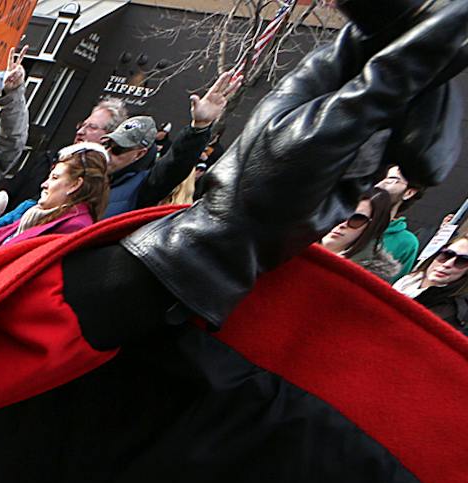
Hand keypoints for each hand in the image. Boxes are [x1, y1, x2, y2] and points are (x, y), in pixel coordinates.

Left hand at [0, 44, 28, 85]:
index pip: (10, 59)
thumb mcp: (6, 80)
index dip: (11, 54)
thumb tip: (16, 70)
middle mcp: (16, 67)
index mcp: (10, 67)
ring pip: (19, 70)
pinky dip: (17, 78)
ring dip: (15, 76)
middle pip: (20, 58)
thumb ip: (10, 75)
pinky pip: (21, 75)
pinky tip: (15, 80)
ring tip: (12, 80)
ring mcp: (20, 70)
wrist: (12, 87)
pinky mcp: (23, 73)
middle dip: (23, 52)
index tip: (13, 48)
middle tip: (27, 46)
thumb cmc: (7, 83)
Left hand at [123, 0, 467, 326]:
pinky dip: (424, 156)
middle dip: (429, 109)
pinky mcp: (375, 145)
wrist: (250, 239)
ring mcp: (366, 116)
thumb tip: (438, 28)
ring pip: (425, 106)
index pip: (395, 29)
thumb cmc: (265, 184)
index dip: (427, 42)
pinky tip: (416, 172)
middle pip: (421, 71)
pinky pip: (419, 137)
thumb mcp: (331, 128)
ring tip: (416, 168)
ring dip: (429, 136)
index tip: (450, 64)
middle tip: (415, 146)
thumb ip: (388, 81)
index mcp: (331, 65)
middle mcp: (351, 84)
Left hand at [190, 68, 241, 127]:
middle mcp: (216, 95)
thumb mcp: (195, 107)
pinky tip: (238, 85)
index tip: (227, 73)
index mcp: (210, 94)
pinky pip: (230, 95)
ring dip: (234, 83)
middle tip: (234, 70)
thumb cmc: (197, 114)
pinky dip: (234, 90)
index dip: (222, 79)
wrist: (202, 121)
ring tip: (240, 77)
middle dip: (229, 78)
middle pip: (224, 84)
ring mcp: (220, 98)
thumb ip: (195, 101)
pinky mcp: (223, 103)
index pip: (217, 85)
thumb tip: (192, 97)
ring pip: (228, 89)